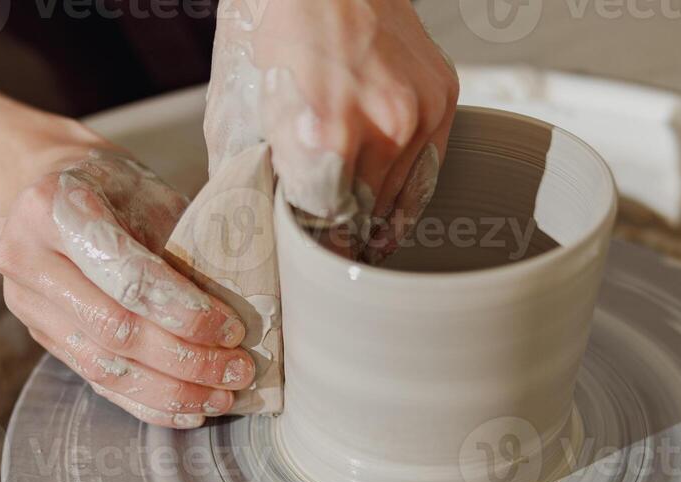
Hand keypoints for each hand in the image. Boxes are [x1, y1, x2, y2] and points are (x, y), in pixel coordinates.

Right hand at [0, 148, 255, 427]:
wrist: (42, 182)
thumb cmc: (110, 185)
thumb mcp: (148, 193)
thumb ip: (183, 246)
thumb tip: (241, 308)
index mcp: (54, 208)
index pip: (127, 275)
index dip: (183, 311)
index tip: (232, 329)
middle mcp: (26, 258)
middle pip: (114, 329)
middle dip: (184, 359)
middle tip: (238, 370)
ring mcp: (26, 302)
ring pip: (103, 366)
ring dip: (170, 389)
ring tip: (221, 396)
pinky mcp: (39, 335)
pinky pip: (96, 380)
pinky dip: (146, 401)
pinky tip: (188, 409)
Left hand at [205, 0, 458, 261]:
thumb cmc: (272, 28)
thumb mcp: (237, 105)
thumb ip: (245, 174)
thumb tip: (247, 226)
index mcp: (331, 135)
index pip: (332, 227)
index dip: (318, 244)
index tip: (310, 254)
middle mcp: (385, 128)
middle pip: (370, 216)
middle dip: (348, 234)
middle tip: (332, 246)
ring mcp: (421, 113)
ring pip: (404, 198)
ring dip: (380, 215)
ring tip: (360, 228)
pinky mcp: (444, 98)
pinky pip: (429, 167)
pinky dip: (406, 184)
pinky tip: (385, 195)